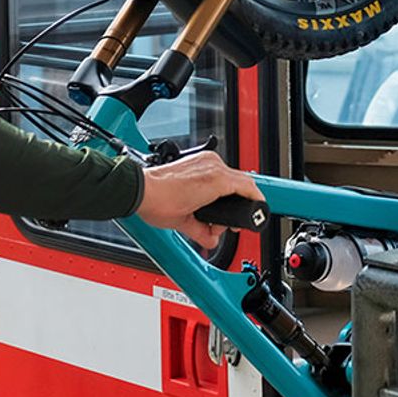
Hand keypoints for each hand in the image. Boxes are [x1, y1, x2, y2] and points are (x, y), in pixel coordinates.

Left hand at [134, 151, 261, 250]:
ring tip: (212, 214)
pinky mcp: (196, 158)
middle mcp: (212, 166)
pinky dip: (217, 184)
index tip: (257, 211)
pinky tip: (206, 199)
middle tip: (228, 223)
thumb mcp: (186, 224)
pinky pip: (217, 170)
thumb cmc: (158, 203)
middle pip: (241, 182)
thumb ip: (204, 233)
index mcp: (216, 181)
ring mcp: (204, 160)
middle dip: (239, 203)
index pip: (249, 187)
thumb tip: (211, 238)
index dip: (256, 202)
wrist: (140, 191)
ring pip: (229, 176)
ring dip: (227, 194)